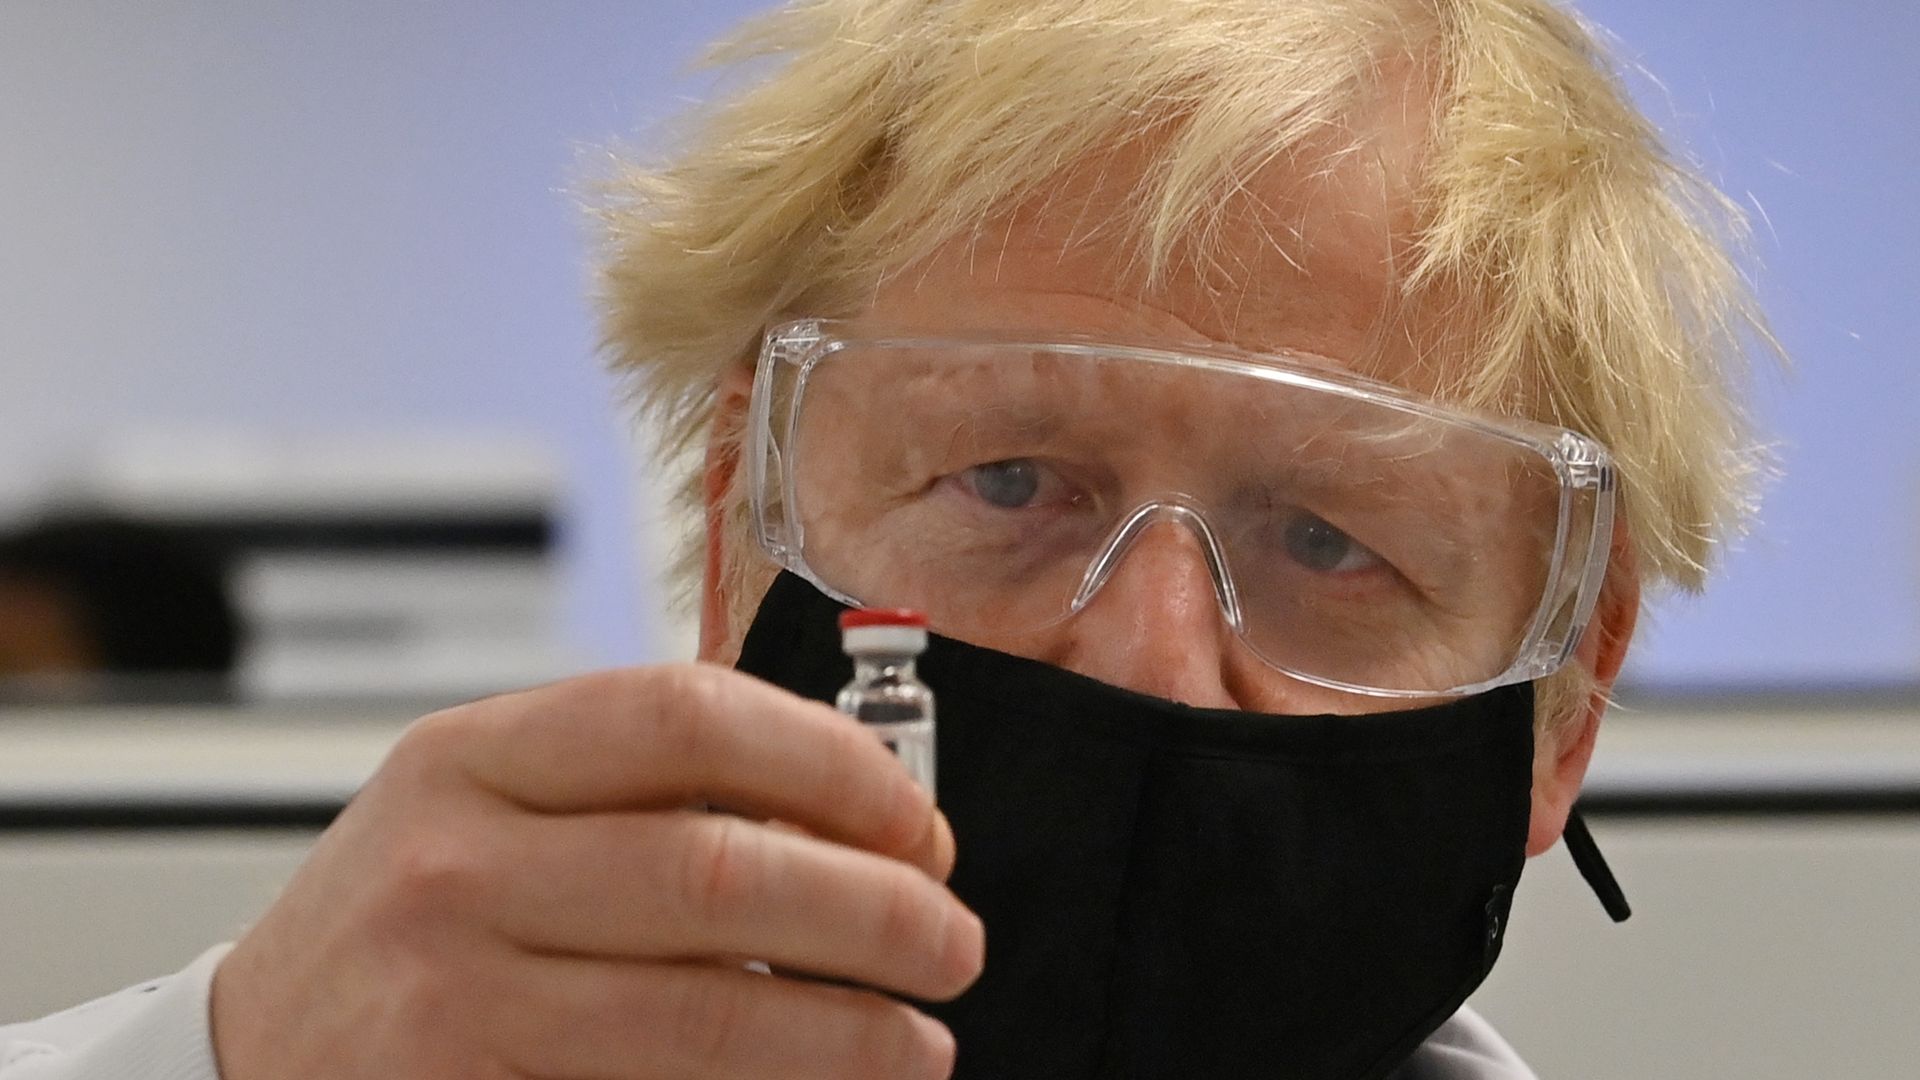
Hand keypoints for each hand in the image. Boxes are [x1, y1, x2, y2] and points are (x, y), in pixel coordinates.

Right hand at [209, 663, 981, 1079]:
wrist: (240, 1067)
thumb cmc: (398, 932)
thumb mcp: (483, 815)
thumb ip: (634, 796)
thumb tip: (849, 815)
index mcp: (472, 760)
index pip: (687, 717)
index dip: (833, 764)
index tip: (915, 820)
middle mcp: (454, 869)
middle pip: (720, 870)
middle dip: (877, 913)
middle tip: (951, 943)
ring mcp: (451, 999)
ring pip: (707, 1011)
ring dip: (848, 1034)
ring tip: (918, 1042)